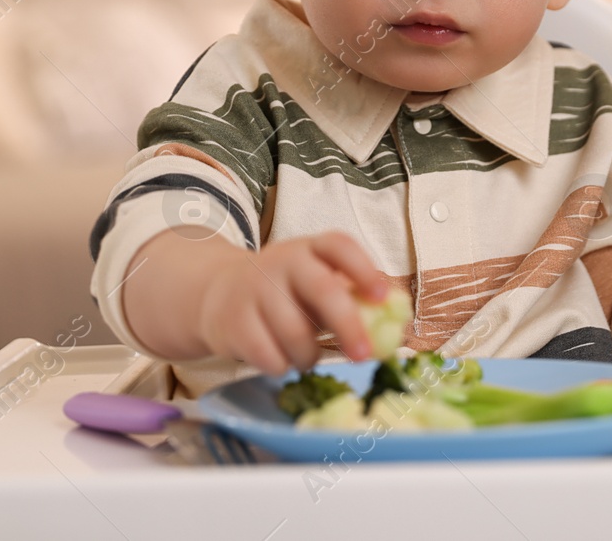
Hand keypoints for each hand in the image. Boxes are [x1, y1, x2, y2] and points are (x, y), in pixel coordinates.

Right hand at [196, 231, 390, 375]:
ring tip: (307, 356)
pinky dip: (282, 365)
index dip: (363, 269)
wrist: (215, 293)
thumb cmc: (282, 291)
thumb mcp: (313, 280)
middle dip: (349, 325)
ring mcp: (254, 290)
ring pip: (295, 332)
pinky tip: (280, 358)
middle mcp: (281, 262)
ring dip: (309, 355)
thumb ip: (349, 294)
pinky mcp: (233, 322)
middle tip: (364, 355)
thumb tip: (396, 317)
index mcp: (308, 249)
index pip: (339, 246)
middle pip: (322, 289)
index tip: (382, 296)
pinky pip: (268, 355)